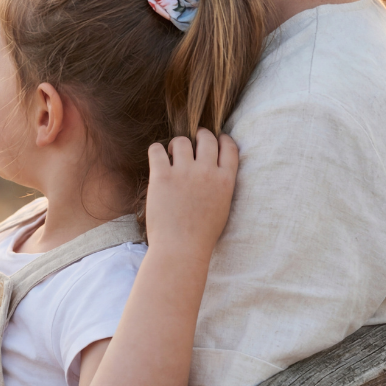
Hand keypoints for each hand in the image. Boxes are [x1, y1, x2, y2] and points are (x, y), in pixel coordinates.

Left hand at [146, 129, 237, 265]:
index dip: (222, 139)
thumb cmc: (201, 235)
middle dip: (199, 136)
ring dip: (176, 145)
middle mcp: (207, 172)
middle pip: (206, 137)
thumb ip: (220, 185)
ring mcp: (184, 173)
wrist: (181, 250)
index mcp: (225, 181)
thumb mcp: (222, 208)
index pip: (229, 147)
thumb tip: (213, 168)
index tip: (215, 139)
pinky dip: (156, 151)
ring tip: (172, 155)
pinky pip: (157, 150)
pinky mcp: (162, 177)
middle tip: (191, 143)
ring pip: (181, 141)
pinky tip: (157, 158)